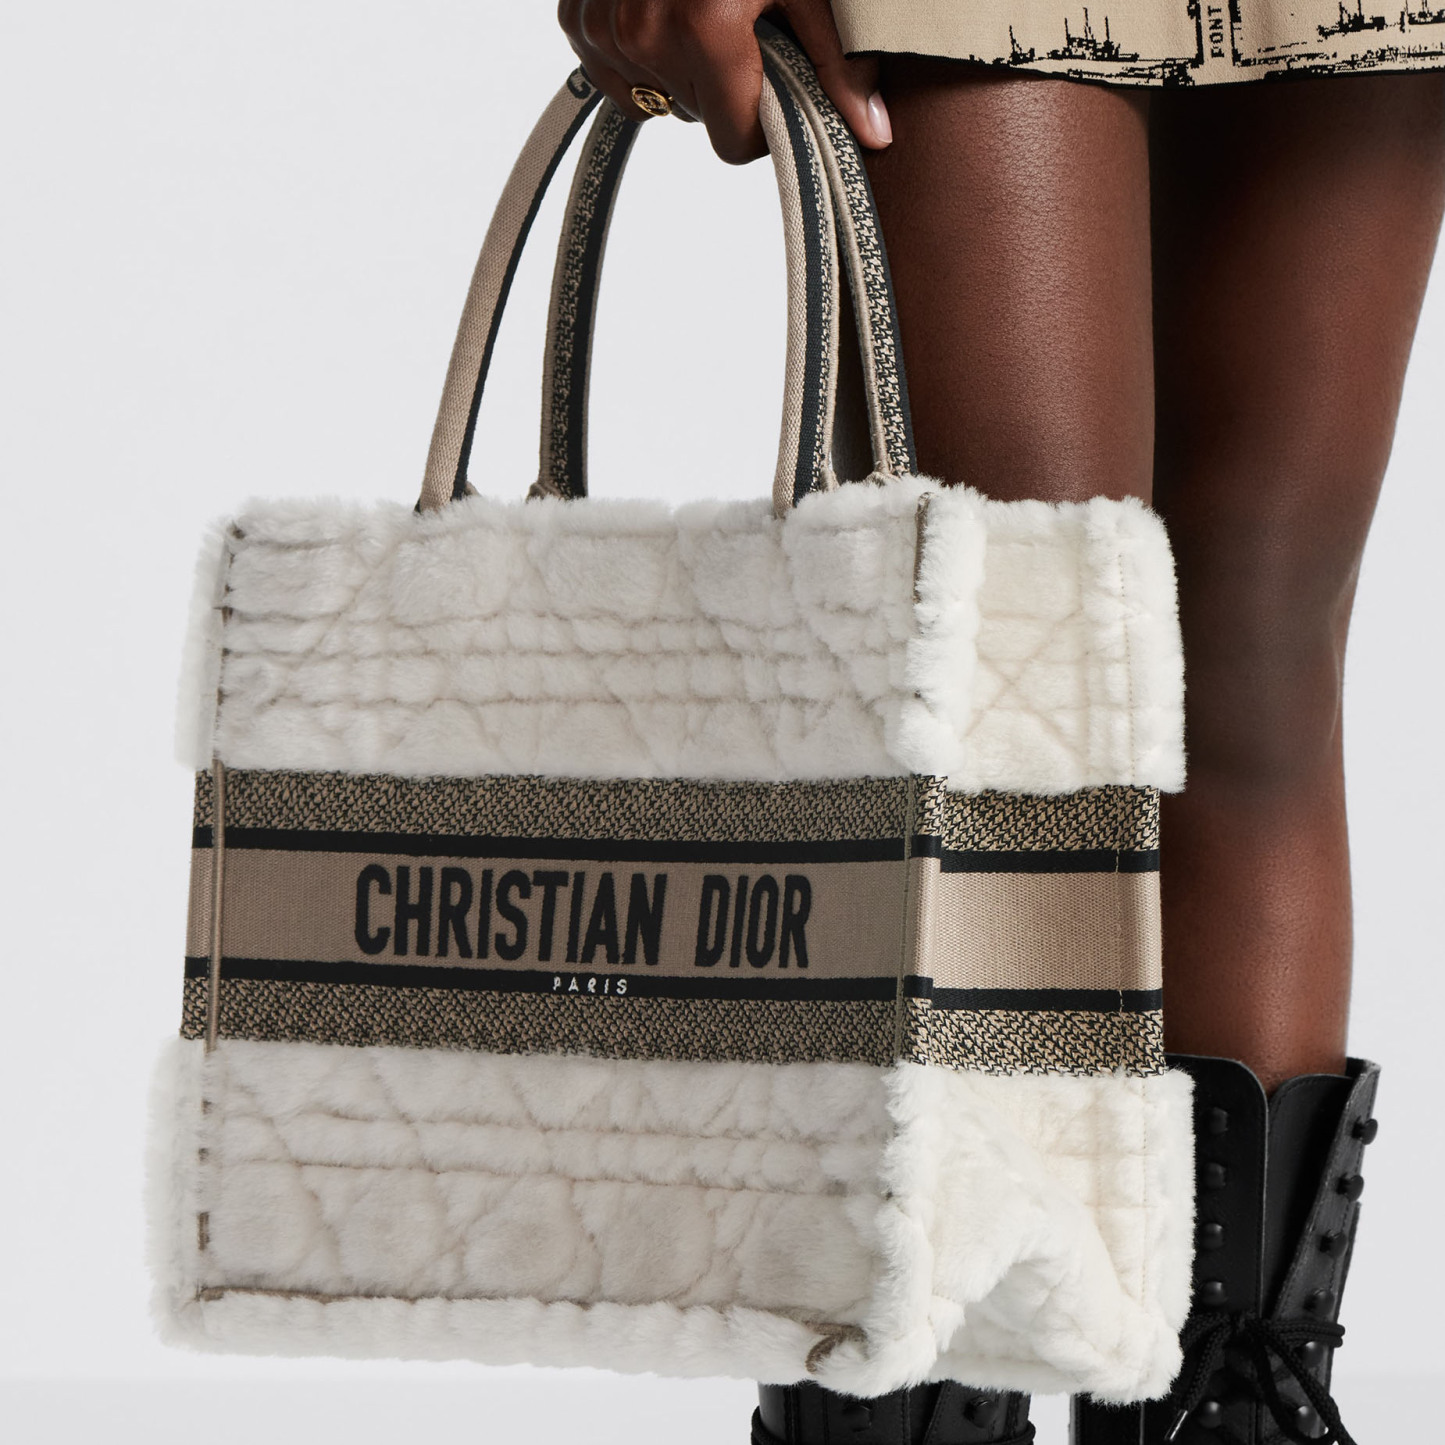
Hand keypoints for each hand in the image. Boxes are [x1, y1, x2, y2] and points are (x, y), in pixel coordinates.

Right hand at [556, 0, 891, 162]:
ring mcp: (602, 29)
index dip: (761, 122)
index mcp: (704, 32)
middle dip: (724, 86)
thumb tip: (873, 135)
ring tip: (702, 13)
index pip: (733, 142)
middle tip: (741, 31)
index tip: (774, 86)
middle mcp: (644, 36)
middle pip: (697, 117)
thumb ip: (836, 64)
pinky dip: (641, 56)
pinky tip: (664, 13)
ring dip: (683, 70)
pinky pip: (616, 77)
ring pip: (657, 99)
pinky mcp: (577, 21)